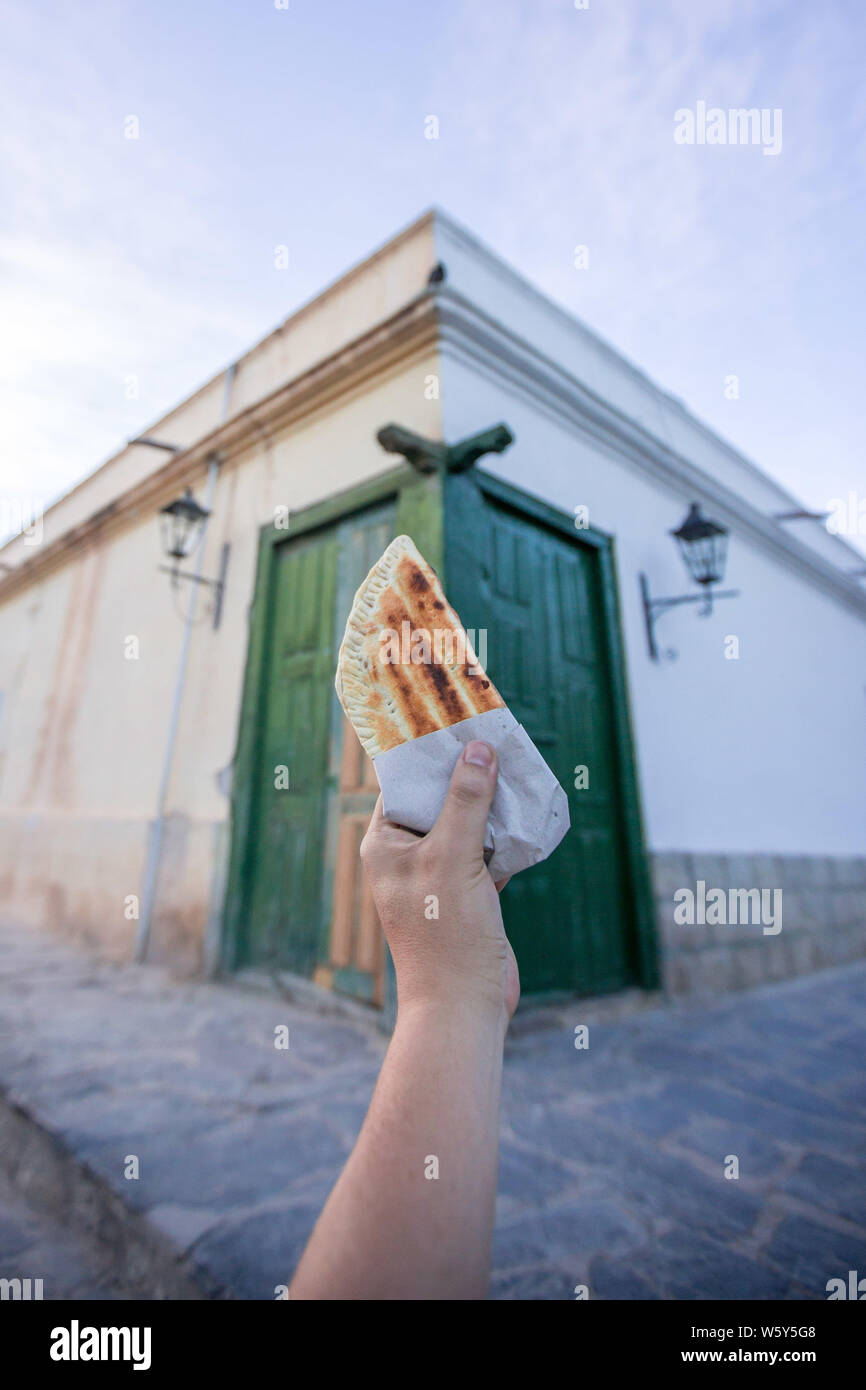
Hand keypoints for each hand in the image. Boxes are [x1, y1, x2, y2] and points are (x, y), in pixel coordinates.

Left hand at [360, 740, 519, 1024]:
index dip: (431, 754)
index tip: (458, 721)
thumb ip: (466, 802)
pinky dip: (507, 836)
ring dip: (493, 805)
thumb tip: (477, 750)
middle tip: (499, 739)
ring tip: (520, 769)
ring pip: (467, 824)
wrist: (465, 1005)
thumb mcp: (453, 857)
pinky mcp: (468, 893)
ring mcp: (438, 875)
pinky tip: (530, 815)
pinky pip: (487, 851)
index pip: (404, 783)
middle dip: (469, 775)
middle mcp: (408, 856)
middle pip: (439, 800)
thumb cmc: (446, 932)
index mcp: (386, 844)